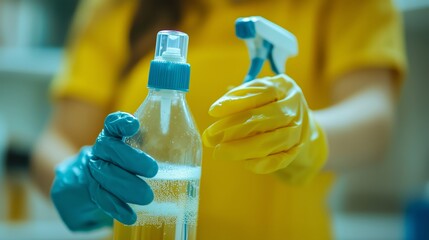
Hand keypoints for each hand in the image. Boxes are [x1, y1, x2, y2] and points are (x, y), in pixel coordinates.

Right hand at [51, 112, 157, 230]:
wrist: (77, 187)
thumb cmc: (116, 167)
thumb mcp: (129, 153)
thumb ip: (145, 146)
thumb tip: (178, 144)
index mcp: (110, 138)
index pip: (112, 125)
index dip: (120, 123)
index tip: (134, 125)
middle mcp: (98, 152)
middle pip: (109, 149)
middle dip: (131, 159)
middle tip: (153, 170)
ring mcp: (91, 172)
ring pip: (104, 175)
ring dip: (126, 186)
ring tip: (147, 197)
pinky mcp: (87, 193)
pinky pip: (100, 199)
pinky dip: (116, 207)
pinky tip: (130, 216)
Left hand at [203, 74, 327, 182]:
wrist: (298, 122)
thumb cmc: (268, 104)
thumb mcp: (256, 93)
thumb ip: (238, 99)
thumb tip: (216, 111)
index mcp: (283, 87)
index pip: (261, 93)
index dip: (236, 102)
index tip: (213, 111)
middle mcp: (294, 107)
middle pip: (266, 119)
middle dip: (234, 129)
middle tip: (211, 136)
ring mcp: (298, 130)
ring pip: (273, 141)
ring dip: (244, 148)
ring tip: (220, 152)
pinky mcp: (296, 150)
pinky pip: (279, 159)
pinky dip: (260, 163)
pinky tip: (242, 163)